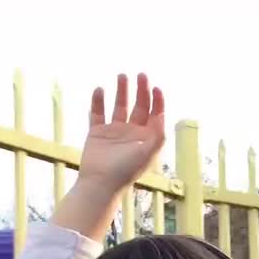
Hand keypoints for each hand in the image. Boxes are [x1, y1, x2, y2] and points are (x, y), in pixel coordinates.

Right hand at [77, 72, 165, 196]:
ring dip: (121, 91)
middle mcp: (131, 132)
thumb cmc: (126, 171)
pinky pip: (97, 113)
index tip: (155, 87)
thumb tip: (162, 114)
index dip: (157, 100)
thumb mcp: (148, 152)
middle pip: (138, 106)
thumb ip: (158, 134)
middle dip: (141, 90)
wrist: (100, 184)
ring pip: (118, 106)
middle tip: (141, 75)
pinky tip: (100, 89)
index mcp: (146, 137)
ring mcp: (113, 132)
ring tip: (122, 75)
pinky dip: (98, 101)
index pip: (154, 113)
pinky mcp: (96, 133)